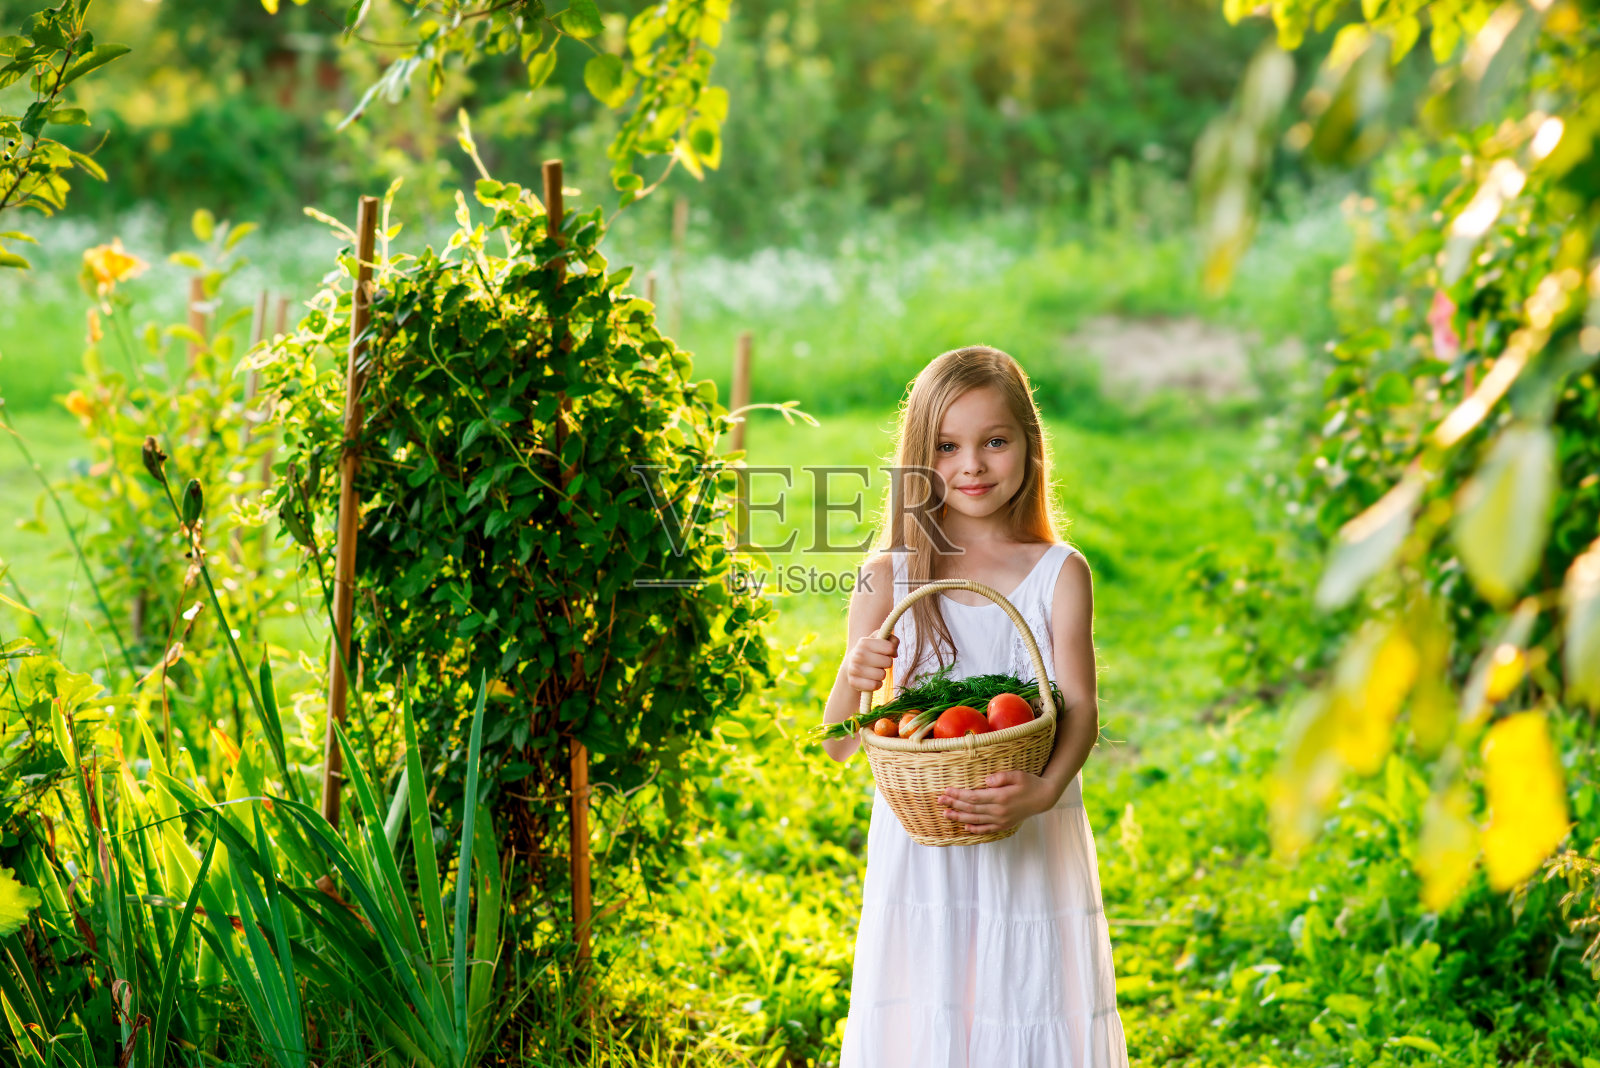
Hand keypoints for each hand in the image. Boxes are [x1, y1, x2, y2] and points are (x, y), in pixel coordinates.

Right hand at [845, 634, 897, 694]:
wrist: (851, 664)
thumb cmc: (871, 651)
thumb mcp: (880, 640)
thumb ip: (892, 640)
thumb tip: (894, 653)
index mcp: (864, 642)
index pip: (890, 648)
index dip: (892, 651)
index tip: (886, 652)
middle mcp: (857, 655)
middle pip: (888, 662)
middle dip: (887, 663)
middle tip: (880, 662)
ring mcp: (854, 669)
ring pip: (882, 675)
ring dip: (882, 674)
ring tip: (875, 670)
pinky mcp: (853, 682)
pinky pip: (875, 685)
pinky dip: (877, 684)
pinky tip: (872, 679)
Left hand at [938, 770, 1056, 834]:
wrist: (1044, 798)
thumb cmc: (1029, 783)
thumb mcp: (1018, 775)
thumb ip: (1001, 777)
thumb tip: (985, 780)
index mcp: (1001, 797)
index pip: (974, 797)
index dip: (958, 795)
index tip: (946, 790)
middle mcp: (999, 811)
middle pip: (971, 809)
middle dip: (953, 805)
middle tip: (939, 801)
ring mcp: (1001, 820)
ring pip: (975, 820)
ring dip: (959, 818)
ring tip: (945, 814)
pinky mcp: (1004, 825)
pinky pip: (986, 829)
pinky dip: (975, 829)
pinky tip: (965, 827)